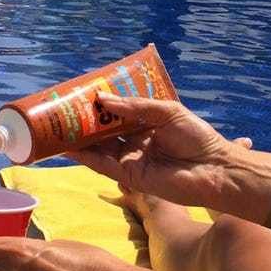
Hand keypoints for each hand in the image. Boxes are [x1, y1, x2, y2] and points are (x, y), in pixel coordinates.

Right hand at [70, 94, 251, 207]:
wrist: (214, 169)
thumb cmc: (196, 137)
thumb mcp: (166, 111)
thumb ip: (134, 107)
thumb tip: (102, 100)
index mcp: (145, 124)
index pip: (116, 113)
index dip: (100, 106)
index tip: (81, 95)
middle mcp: (134, 141)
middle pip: (103, 131)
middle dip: (84, 121)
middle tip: (62, 110)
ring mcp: (130, 158)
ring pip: (98, 147)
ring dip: (78, 138)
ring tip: (56, 126)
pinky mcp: (128, 174)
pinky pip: (101, 164)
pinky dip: (84, 156)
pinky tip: (67, 147)